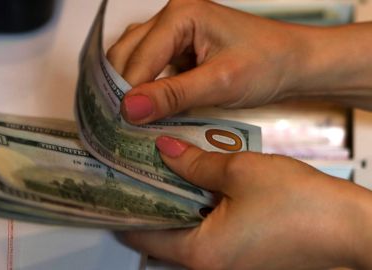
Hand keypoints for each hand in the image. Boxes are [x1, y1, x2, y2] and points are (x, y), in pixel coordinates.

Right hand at [107, 0, 371, 123]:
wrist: (295, 62)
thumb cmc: (269, 62)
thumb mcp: (220, 83)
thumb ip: (172, 95)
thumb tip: (130, 109)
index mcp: (181, 14)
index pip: (138, 58)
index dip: (125, 93)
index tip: (119, 125)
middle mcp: (172, 16)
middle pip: (126, 54)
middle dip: (121, 89)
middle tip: (120, 125)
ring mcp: (174, 31)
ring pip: (133, 59)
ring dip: (129, 88)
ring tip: (129, 119)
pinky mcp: (179, 47)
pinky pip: (149, 67)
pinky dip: (145, 88)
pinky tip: (147, 108)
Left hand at [123, 136, 371, 268]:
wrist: (352, 228)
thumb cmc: (304, 207)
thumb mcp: (240, 172)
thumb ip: (195, 162)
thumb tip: (165, 151)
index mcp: (200, 252)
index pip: (141, 234)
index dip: (122, 207)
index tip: (108, 185)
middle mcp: (209, 265)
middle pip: (160, 233)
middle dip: (147, 199)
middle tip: (132, 168)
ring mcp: (227, 262)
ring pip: (183, 230)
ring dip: (173, 201)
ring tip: (159, 168)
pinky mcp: (242, 253)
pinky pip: (206, 230)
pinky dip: (195, 207)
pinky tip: (195, 180)